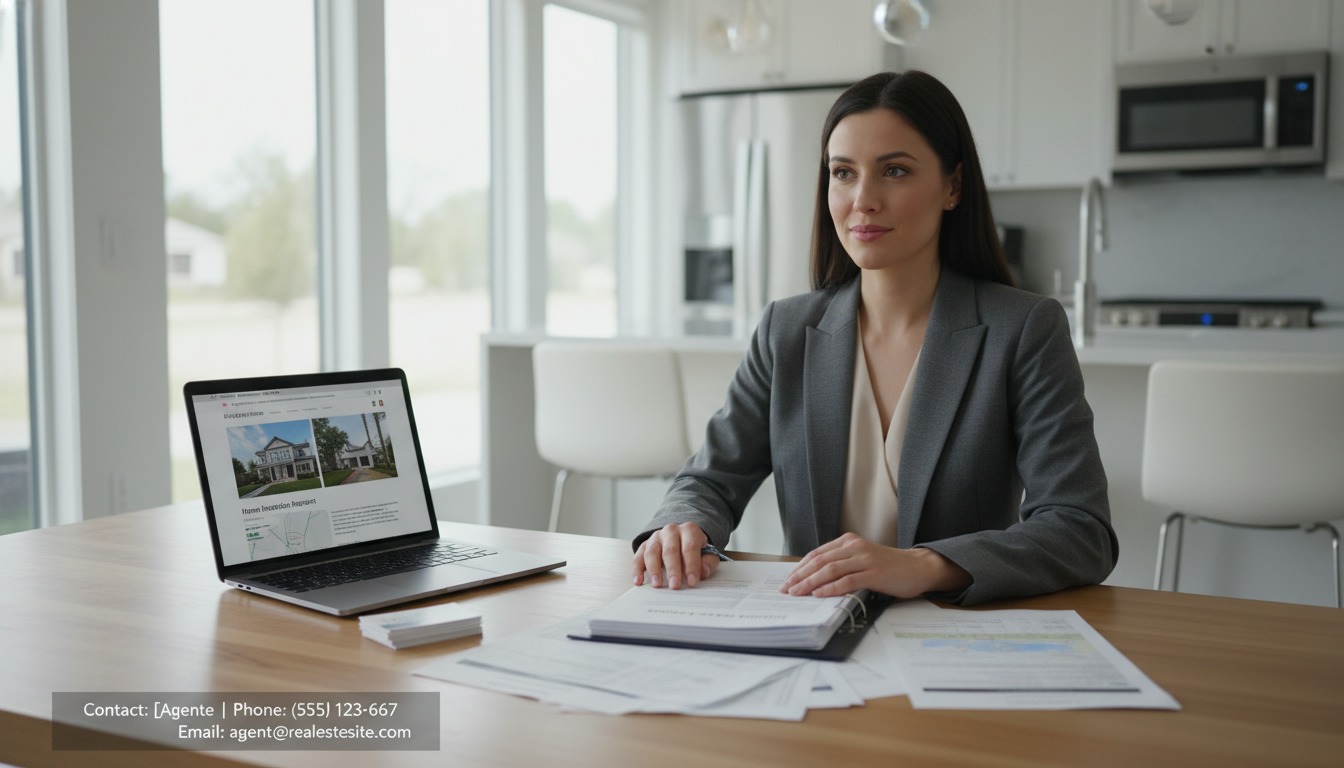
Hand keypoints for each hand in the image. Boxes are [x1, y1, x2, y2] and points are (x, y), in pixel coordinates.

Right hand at [632, 522, 719, 589]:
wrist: (682, 539)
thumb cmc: (695, 549)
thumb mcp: (708, 553)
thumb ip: (708, 562)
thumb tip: (703, 572)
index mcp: (689, 530)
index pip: (690, 547)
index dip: (691, 565)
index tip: (692, 581)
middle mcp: (671, 531)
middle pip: (670, 550)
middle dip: (672, 569)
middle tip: (675, 586)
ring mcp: (656, 537)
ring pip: (652, 552)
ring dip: (654, 570)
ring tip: (657, 585)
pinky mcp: (644, 545)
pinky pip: (638, 557)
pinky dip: (637, 570)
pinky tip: (639, 581)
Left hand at [779, 532, 970, 597]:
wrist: (918, 567)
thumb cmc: (888, 567)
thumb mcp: (861, 559)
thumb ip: (841, 564)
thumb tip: (814, 579)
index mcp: (848, 541)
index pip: (817, 554)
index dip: (799, 568)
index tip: (787, 580)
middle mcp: (855, 547)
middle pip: (820, 561)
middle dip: (800, 576)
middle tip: (786, 589)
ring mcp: (865, 559)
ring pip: (830, 569)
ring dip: (810, 582)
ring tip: (797, 593)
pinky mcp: (875, 573)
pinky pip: (848, 580)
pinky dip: (831, 587)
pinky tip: (819, 594)